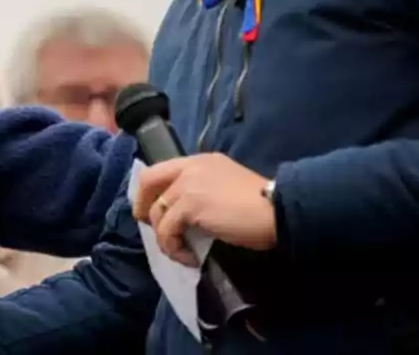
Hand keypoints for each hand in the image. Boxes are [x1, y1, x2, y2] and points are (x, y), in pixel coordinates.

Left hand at [132, 153, 275, 264]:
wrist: (276, 208)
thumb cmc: (260, 203)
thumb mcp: (226, 187)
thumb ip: (204, 191)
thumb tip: (187, 214)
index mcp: (200, 161)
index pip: (162, 169)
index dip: (151, 191)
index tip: (153, 210)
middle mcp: (190, 167)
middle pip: (148, 181)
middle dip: (142, 206)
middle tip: (151, 228)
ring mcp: (188, 184)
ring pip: (157, 212)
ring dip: (165, 238)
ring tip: (182, 252)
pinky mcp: (190, 205)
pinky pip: (167, 230)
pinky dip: (173, 247)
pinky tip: (189, 257)